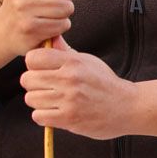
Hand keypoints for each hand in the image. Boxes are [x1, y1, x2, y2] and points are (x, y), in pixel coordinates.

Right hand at [1, 0, 92, 53]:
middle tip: (53, 1)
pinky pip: (63, 24)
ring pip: (67, 7)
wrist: (5, 29)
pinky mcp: (30, 28)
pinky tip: (48, 25)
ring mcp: (24, 8)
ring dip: (65, 13)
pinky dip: (60, 26)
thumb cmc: (30, 0)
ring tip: (50, 13)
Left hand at [19, 39, 134, 138]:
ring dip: (39, 102)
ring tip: (53, 101)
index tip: (42, 71)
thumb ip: (66, 51)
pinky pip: (38, 116)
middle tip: (46, 88)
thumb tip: (50, 38)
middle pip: (27, 79)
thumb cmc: (106, 84)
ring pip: (31, 99)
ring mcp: (69, 99)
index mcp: (73, 62)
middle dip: (34, 85)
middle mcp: (70, 79)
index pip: (33, 58)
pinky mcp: (70, 118)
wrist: (129, 107)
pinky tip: (56, 113)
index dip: (34, 65)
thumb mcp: (89, 62)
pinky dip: (44, 116)